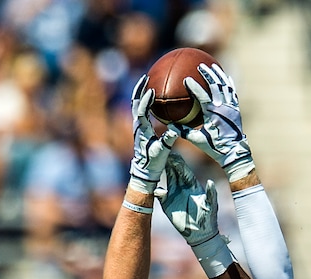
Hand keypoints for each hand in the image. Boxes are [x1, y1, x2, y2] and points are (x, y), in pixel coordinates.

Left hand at [129, 74, 178, 192]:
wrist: (145, 170)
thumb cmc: (153, 162)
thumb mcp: (162, 152)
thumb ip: (167, 140)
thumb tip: (175, 130)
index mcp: (141, 129)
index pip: (140, 110)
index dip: (145, 100)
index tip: (151, 90)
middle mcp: (137, 125)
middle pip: (135, 102)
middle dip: (140, 89)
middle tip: (146, 77)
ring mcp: (138, 126)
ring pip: (137, 104)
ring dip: (141, 92)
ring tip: (148, 82)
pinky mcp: (141, 128)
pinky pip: (143, 110)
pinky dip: (147, 101)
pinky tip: (155, 96)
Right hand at [155, 151, 218, 246]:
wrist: (201, 234)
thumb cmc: (208, 219)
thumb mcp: (211, 206)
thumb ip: (211, 194)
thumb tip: (210, 182)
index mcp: (192, 185)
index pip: (183, 169)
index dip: (177, 161)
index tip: (171, 154)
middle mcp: (182, 187)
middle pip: (172, 170)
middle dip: (166, 162)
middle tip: (158, 153)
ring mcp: (174, 194)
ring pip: (165, 179)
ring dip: (159, 171)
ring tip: (151, 164)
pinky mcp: (167, 204)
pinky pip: (159, 194)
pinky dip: (154, 189)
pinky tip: (149, 184)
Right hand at [179, 63, 253, 181]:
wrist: (234, 153)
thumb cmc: (214, 148)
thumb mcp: (198, 140)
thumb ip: (183, 132)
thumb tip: (169, 125)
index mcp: (212, 114)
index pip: (202, 96)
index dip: (194, 86)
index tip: (186, 79)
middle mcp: (223, 108)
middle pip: (215, 85)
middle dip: (207, 74)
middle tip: (200, 65)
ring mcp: (231, 108)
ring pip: (225, 86)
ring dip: (218, 74)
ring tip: (212, 65)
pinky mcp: (236, 109)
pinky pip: (232, 93)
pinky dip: (229, 84)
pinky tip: (226, 76)